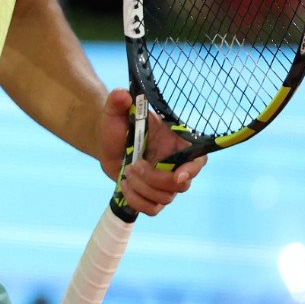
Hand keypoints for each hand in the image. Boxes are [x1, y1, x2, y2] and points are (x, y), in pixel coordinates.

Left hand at [97, 88, 206, 215]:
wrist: (106, 142)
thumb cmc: (117, 125)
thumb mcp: (115, 112)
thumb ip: (118, 102)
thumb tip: (121, 94)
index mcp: (178, 145)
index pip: (197, 161)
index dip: (191, 171)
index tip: (176, 175)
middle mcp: (176, 166)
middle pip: (180, 186)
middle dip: (154, 179)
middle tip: (133, 166)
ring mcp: (165, 183)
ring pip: (165, 198)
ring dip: (142, 189)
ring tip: (127, 172)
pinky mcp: (152, 195)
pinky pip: (151, 209)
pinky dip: (136, 201)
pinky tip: (124, 185)